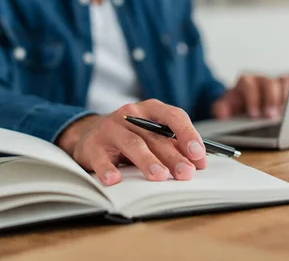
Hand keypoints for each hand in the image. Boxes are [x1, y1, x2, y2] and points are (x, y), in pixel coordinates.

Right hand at [57, 99, 206, 185]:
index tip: (198, 154)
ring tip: (159, 176)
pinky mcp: (93, 146)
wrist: (89, 135)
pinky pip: (101, 159)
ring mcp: (111, 129)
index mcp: (150, 110)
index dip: (187, 134)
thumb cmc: (129, 136)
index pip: (173, 116)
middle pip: (155, 136)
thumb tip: (199, 163)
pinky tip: (115, 180)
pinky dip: (108, 169)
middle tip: (186, 173)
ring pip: (132, 144)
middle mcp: (131, 115)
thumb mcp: (152, 135)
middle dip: (173, 156)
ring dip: (147, 161)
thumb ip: (174, 145)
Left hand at [212, 74, 288, 119]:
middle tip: (270, 116)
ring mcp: (276, 82)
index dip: (252, 99)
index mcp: (245, 82)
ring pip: (284, 81)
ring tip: (284, 114)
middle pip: (268, 82)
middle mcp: (261, 79)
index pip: (249, 85)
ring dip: (285, 97)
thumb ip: (221, 109)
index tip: (254, 114)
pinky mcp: (287, 87)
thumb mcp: (226, 106)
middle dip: (270, 99)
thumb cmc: (238, 105)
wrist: (245, 103)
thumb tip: (222, 115)